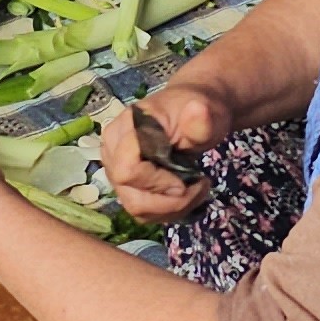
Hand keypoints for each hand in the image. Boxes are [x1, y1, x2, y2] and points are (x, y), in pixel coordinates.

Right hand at [101, 81, 233, 220]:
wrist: (194, 112)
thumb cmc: (198, 111)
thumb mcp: (207, 114)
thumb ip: (201, 120)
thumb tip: (198, 110)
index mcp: (127, 128)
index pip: (128, 170)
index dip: (157, 183)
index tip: (188, 180)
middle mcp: (113, 151)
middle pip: (131, 197)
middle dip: (171, 202)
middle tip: (200, 187)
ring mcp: (116, 169)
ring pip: (137, 208)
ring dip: (173, 208)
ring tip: (197, 189)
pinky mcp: (125, 184)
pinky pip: (143, 210)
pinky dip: (169, 210)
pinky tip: (187, 193)